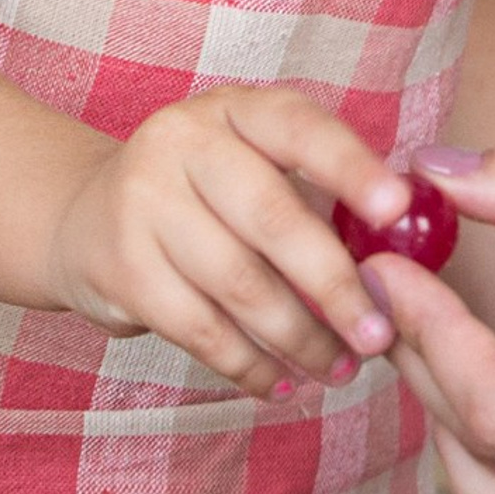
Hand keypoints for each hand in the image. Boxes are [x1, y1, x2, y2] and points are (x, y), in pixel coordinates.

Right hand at [47, 87, 411, 395]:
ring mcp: (143, 203)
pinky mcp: (120, 269)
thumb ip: (323, 197)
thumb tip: (410, 249)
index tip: (399, 211)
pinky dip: (249, 365)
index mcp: (236, 110)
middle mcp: (183, 143)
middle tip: (379, 335)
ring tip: (341, 370)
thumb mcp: (259, 168)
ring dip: (300, 338)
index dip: (352, 169)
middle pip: (273, 219)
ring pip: (239, 284)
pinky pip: (200, 329)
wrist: (85, 216)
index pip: (300, 129)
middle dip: (336, 286)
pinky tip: (283, 384)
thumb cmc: (209, 197)